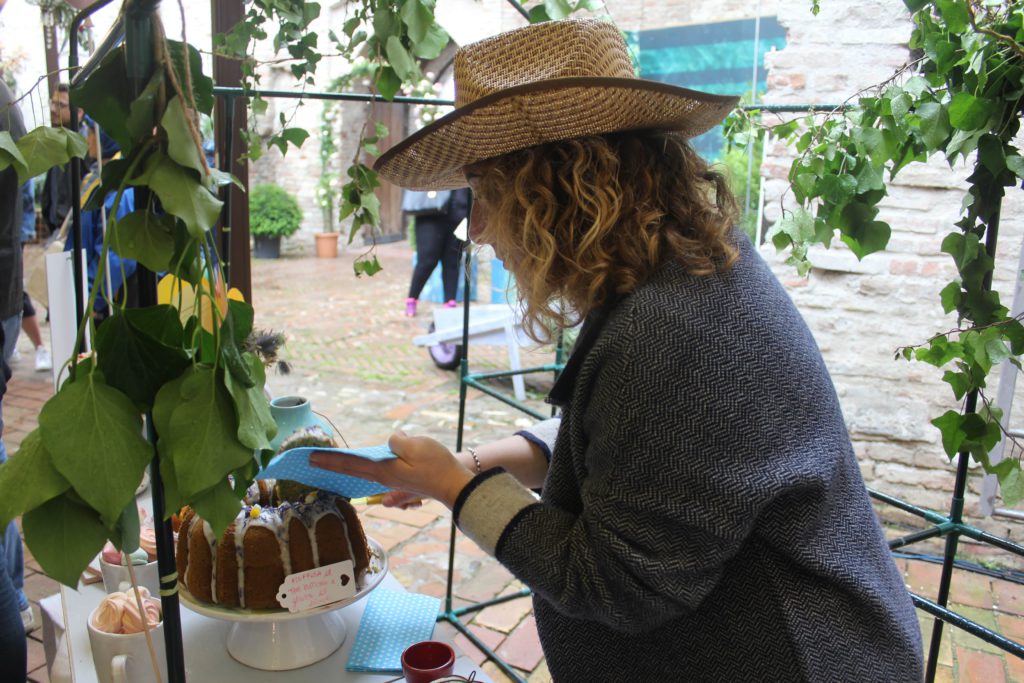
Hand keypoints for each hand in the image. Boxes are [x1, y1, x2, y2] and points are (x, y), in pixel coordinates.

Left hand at [309, 431, 474, 508]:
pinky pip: (377, 475)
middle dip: (332, 466)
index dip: (330, 460)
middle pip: (352, 471)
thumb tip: (390, 441)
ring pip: (363, 473)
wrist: (455, 484)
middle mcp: (384, 479)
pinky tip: (364, 471)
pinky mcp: (403, 481)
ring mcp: (393, 482)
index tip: (310, 458)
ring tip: (333, 465)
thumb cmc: (436, 464)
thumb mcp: (416, 446)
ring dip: (346, 469)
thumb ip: (397, 442)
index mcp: (383, 470)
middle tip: (312, 462)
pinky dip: (364, 471)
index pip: (350, 464)